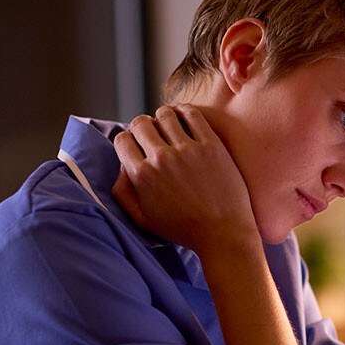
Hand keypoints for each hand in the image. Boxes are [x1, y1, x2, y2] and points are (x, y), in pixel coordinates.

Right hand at [112, 104, 257, 252]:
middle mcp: (162, 158)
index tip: (137, 146)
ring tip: (169, 127)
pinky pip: (192, 113)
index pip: (122, 139)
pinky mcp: (211, 144)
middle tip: (152, 136)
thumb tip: (121, 166)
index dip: (127, 141)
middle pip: (140, 122)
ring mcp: (188, 150)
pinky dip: (184, 110)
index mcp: (142, 175)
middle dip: (142, 127)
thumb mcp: (142, 220)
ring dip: (163, 117)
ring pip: (164, 114)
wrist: (223, 233)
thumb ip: (123, 192)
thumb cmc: (183, 230)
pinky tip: (184, 118)